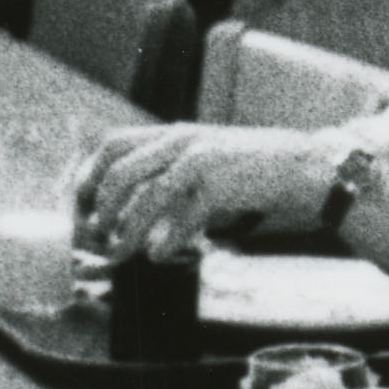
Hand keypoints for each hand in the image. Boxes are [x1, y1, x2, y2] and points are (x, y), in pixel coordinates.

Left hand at [74, 124, 344, 250]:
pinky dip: (166, 241)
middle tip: (99, 234)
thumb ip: (174, 177)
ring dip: (128, 230)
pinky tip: (162, 255)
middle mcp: (182, 140)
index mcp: (175, 134)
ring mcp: (200, 160)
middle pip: (120, 170)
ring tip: (123, 252)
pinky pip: (180, 218)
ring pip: (145, 196)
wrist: (306, 169)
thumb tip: (139, 214)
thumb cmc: (255, 173)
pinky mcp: (219, 184)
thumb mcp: (208, 162)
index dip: (90, 174)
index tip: (81, 205)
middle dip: (101, 207)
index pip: (113, 144)